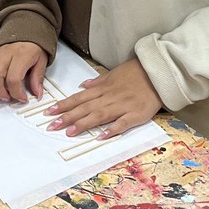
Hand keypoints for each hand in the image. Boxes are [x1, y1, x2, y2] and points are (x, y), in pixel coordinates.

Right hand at [0, 42, 47, 103]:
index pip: (14, 78)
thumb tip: (36, 94)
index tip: (23, 99)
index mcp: (22, 54)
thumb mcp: (41, 61)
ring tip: (0, 92)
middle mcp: (6, 53)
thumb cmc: (33, 47)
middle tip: (9, 98)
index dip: (17, 93)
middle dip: (0, 92)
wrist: (25, 31)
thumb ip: (38, 78)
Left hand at [45, 58, 160, 139]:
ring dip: (83, 124)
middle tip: (51, 126)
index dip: (64, 105)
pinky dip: (112, 129)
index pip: (79, 98)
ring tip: (69, 132)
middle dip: (67, 117)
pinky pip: (122, 123)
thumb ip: (98, 81)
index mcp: (103, 88)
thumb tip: (83, 86)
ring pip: (99, 115)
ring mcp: (123, 106)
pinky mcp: (136, 114)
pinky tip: (101, 136)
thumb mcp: (114, 73)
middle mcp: (110, 97)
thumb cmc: (136, 73)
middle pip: (85, 108)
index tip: (49, 112)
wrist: (158, 72)